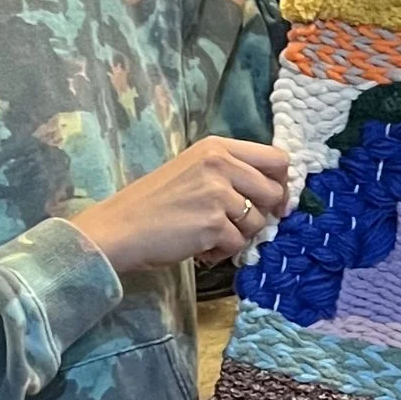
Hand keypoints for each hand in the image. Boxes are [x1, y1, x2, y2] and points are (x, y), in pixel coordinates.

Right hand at [77, 138, 292, 276]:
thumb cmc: (154, 202)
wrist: (120, 227)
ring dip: (238, 236)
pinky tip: (200, 247)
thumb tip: (276, 194)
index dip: (280, 183)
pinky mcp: (214, 223)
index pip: (276, 158)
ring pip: (258, 222)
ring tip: (208, 235)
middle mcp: (221, 164)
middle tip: (237, 225)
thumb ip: (231, 173)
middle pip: (274, 192)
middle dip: (262, 215)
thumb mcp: (194, 170)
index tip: (272, 201)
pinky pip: (238, 244)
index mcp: (217, 147)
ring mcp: (218, 194)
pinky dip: (222, 252)